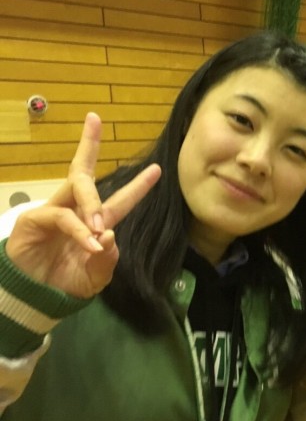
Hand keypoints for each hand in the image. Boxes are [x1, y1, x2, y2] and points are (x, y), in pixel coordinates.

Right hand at [5, 113, 160, 297]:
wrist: (36, 298)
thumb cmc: (66, 284)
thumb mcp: (96, 277)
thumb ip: (107, 260)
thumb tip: (108, 235)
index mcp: (95, 223)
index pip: (119, 199)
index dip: (137, 185)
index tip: (157, 169)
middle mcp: (74, 211)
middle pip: (82, 171)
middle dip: (89, 145)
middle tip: (95, 123)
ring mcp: (53, 212)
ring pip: (74, 186)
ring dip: (92, 202)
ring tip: (98, 226)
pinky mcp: (34, 220)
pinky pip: (61, 216)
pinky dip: (77, 229)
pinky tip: (89, 243)